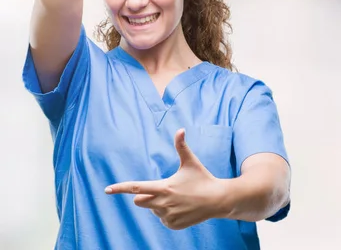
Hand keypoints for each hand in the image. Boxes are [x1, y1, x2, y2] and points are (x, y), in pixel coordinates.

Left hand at [105, 129, 228, 229]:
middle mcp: (163, 204)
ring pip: (153, 210)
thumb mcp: (191, 162)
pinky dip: (168, 214)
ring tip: (179, 199)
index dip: (120, 188)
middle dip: (145, 195)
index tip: (107, 189)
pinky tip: (182, 208)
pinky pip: (162, 220)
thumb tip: (180, 129)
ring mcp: (168, 216)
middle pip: (139, 201)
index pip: (136, 188)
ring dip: (160, 205)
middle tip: (164, 190)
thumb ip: (182, 146)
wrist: (218, 200)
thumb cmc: (203, 179)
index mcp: (164, 187)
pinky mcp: (173, 225)